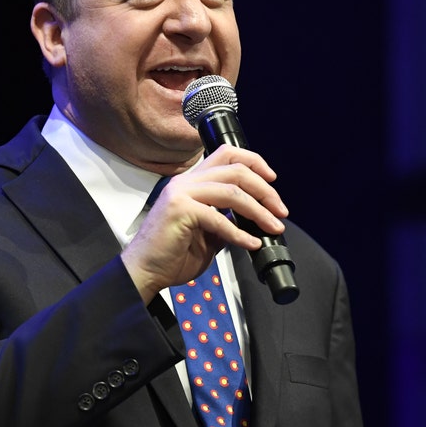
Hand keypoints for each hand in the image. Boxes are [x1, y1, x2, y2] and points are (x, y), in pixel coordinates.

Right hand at [121, 145, 288, 301]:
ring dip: (259, 210)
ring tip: (274, 227)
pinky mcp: (180, 211)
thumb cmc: (171, 254)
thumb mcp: (207, 232)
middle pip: (236, 170)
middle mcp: (186, 182)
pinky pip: (219, 219)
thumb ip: (225, 219)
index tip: (272, 181)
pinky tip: (250, 244)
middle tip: (280, 210)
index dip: (254, 162)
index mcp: (191, 181)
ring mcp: (181, 194)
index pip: (227, 155)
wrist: (145, 271)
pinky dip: (240, 233)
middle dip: (265, 190)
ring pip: (232, 191)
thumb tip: (253, 220)